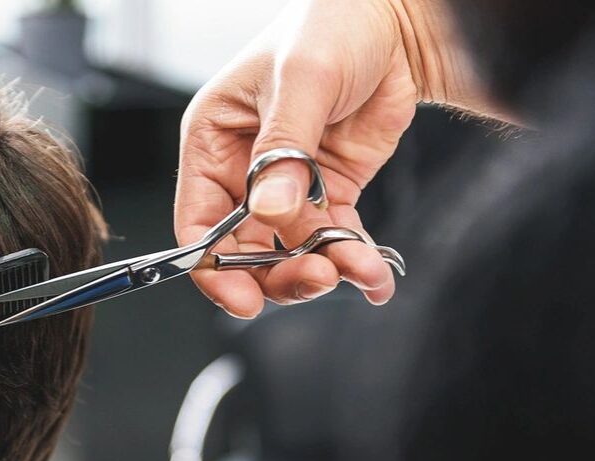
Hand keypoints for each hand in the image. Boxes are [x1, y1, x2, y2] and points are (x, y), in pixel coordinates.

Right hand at [176, 0, 481, 316]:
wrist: (397, 20)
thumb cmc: (332, 24)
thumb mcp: (301, 79)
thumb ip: (284, 149)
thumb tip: (270, 210)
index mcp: (213, 142)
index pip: (198, 223)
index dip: (214, 269)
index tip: (244, 298)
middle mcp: (242, 171)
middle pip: (244, 251)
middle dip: (279, 274)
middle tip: (318, 277)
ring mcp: (287, 187)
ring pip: (292, 253)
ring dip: (326, 269)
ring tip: (359, 269)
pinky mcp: (328, 191)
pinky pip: (334, 240)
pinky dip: (354, 262)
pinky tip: (374, 276)